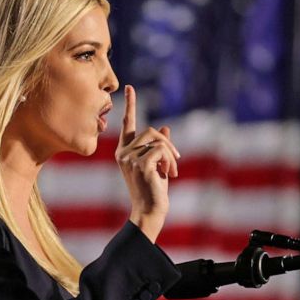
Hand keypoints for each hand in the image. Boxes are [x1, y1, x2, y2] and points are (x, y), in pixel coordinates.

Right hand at [115, 85, 178, 242]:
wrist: (149, 212)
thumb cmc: (153, 192)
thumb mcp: (158, 166)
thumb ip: (160, 148)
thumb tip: (166, 128)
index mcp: (124, 152)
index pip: (127, 124)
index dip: (130, 105)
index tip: (130, 87)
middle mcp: (123, 153)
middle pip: (150, 131)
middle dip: (167, 144)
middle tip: (176, 161)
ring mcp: (129, 158)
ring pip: (157, 139)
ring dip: (170, 154)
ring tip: (172, 170)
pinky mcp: (140, 164)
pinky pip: (161, 150)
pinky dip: (170, 161)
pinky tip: (169, 175)